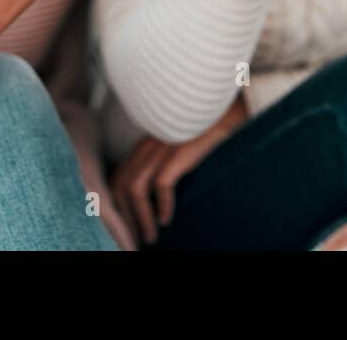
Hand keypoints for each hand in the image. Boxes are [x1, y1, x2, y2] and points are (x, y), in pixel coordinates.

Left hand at [110, 96, 247, 244]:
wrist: (228, 107)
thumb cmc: (207, 129)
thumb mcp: (178, 145)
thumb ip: (165, 162)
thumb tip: (159, 196)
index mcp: (144, 144)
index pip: (118, 176)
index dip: (118, 203)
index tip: (126, 224)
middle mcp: (147, 144)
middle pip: (121, 184)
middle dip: (124, 215)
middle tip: (133, 238)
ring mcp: (161, 146)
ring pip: (136, 189)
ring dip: (140, 218)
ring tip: (150, 237)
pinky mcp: (178, 151)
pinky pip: (161, 186)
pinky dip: (163, 206)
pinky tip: (167, 220)